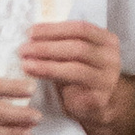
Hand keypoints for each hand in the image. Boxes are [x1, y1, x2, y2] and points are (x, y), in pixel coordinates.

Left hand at [15, 17, 126, 134]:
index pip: (80, 29)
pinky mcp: (100, 98)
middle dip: (47, 47)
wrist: (99, 105)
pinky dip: (52, 80)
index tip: (30, 32)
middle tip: (23, 49)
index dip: (54, 29)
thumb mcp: (75, 55)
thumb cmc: (81, 76)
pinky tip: (34, 78)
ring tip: (25, 63)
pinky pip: (74, 89)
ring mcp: (108, 79)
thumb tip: (30, 35)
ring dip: (46, 64)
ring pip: (75, 67)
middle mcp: (110, 58)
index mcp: (107, 40)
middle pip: (78, 47)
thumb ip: (61, 44)